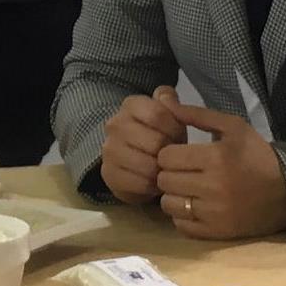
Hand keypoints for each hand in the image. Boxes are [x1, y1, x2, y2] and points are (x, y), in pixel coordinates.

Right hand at [99, 89, 186, 204]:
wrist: (134, 164)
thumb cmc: (158, 136)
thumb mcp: (169, 116)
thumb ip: (171, 102)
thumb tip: (167, 99)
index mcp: (131, 105)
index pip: (158, 114)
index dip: (175, 128)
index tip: (177, 136)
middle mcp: (115, 124)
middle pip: (156, 142)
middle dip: (170, 152)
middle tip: (172, 157)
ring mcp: (109, 150)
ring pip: (148, 165)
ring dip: (162, 171)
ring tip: (164, 170)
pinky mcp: (108, 174)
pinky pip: (140, 184)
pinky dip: (152, 186)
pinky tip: (154, 181)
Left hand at [153, 96, 285, 239]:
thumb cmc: (257, 154)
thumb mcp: (233, 126)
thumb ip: (198, 115)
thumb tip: (167, 103)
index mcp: (215, 157)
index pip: (166, 157)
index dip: (168, 154)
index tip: (177, 155)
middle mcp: (212, 186)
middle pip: (165, 181)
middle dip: (168, 174)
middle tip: (180, 172)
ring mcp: (215, 213)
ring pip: (169, 205)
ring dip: (173, 196)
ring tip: (185, 190)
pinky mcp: (218, 232)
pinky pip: (182, 226)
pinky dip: (182, 217)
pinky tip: (193, 207)